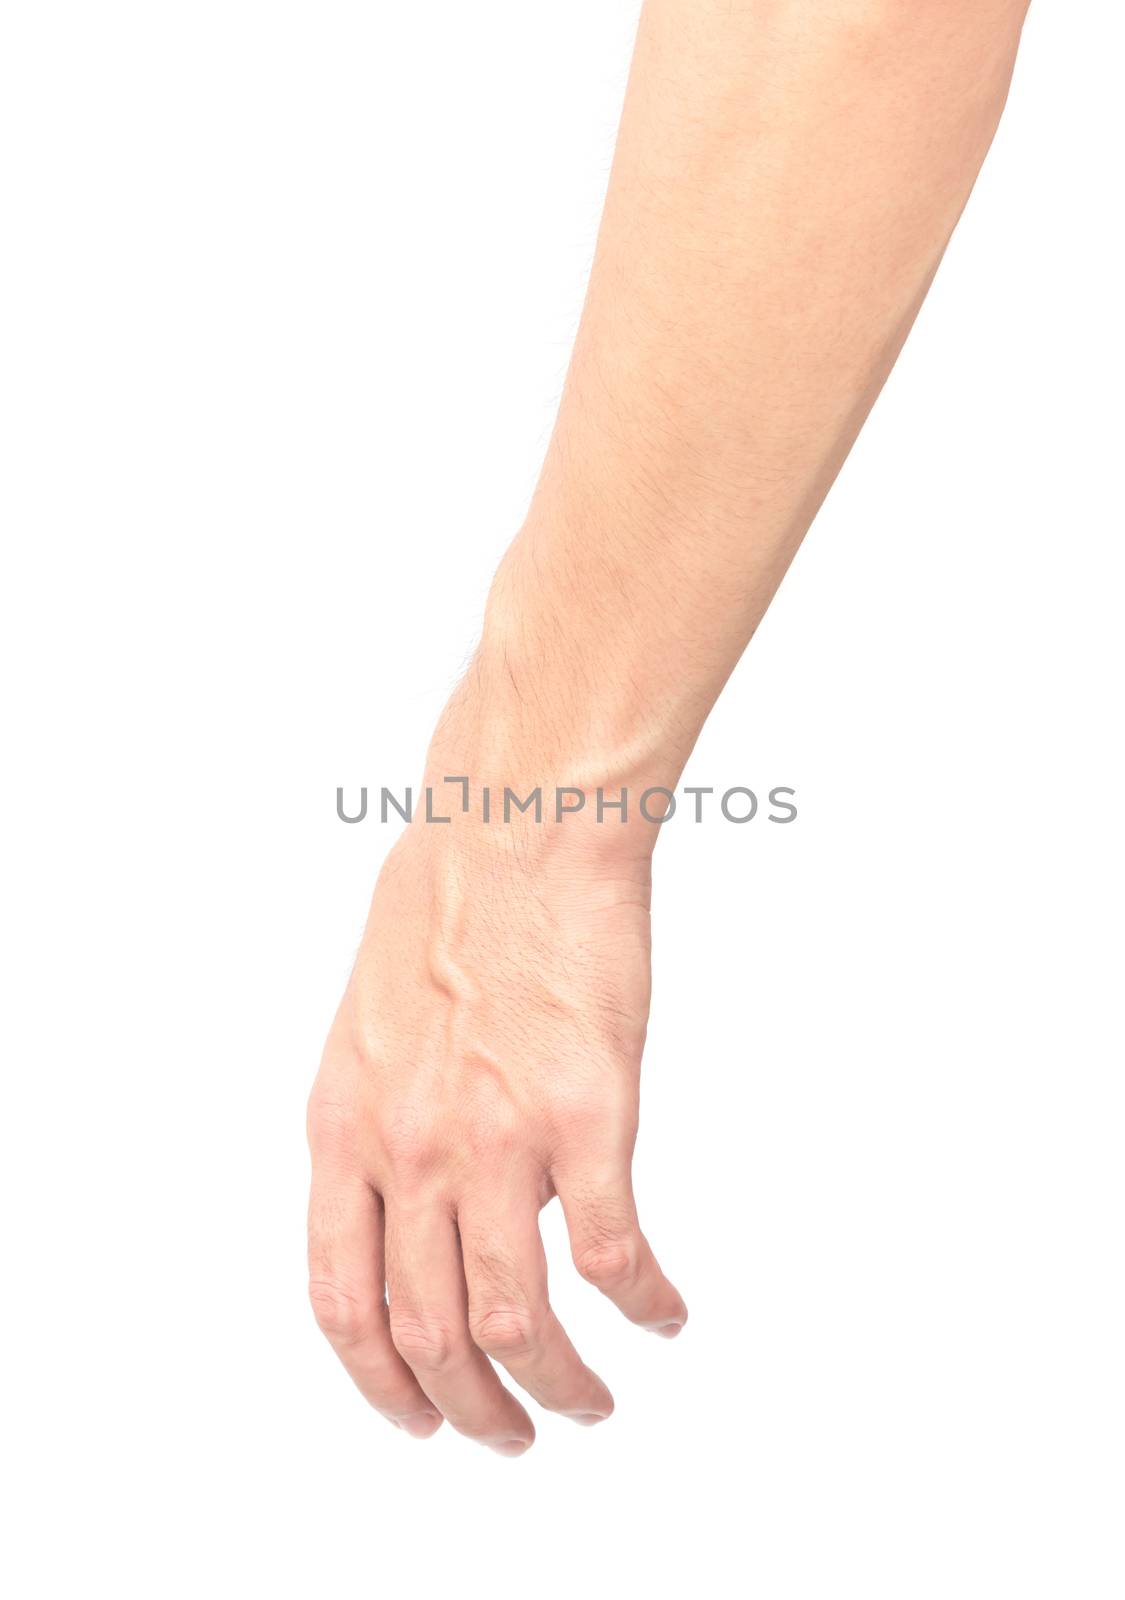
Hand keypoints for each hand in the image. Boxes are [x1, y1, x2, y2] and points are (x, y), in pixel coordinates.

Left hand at [306, 781, 686, 1454]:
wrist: (520, 828)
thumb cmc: (449, 901)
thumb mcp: (370, 1023)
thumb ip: (382, 1122)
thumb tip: (423, 1195)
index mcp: (345, 1127)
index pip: (343, 1299)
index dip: (379, 1381)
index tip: (416, 1413)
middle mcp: (408, 1150)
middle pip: (429, 1333)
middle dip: (469, 1409)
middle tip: (510, 1433)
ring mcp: (496, 1139)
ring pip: (517, 1322)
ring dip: (559, 1388)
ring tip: (589, 1406)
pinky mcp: (587, 1117)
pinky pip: (613, 1256)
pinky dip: (642, 1308)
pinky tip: (662, 1317)